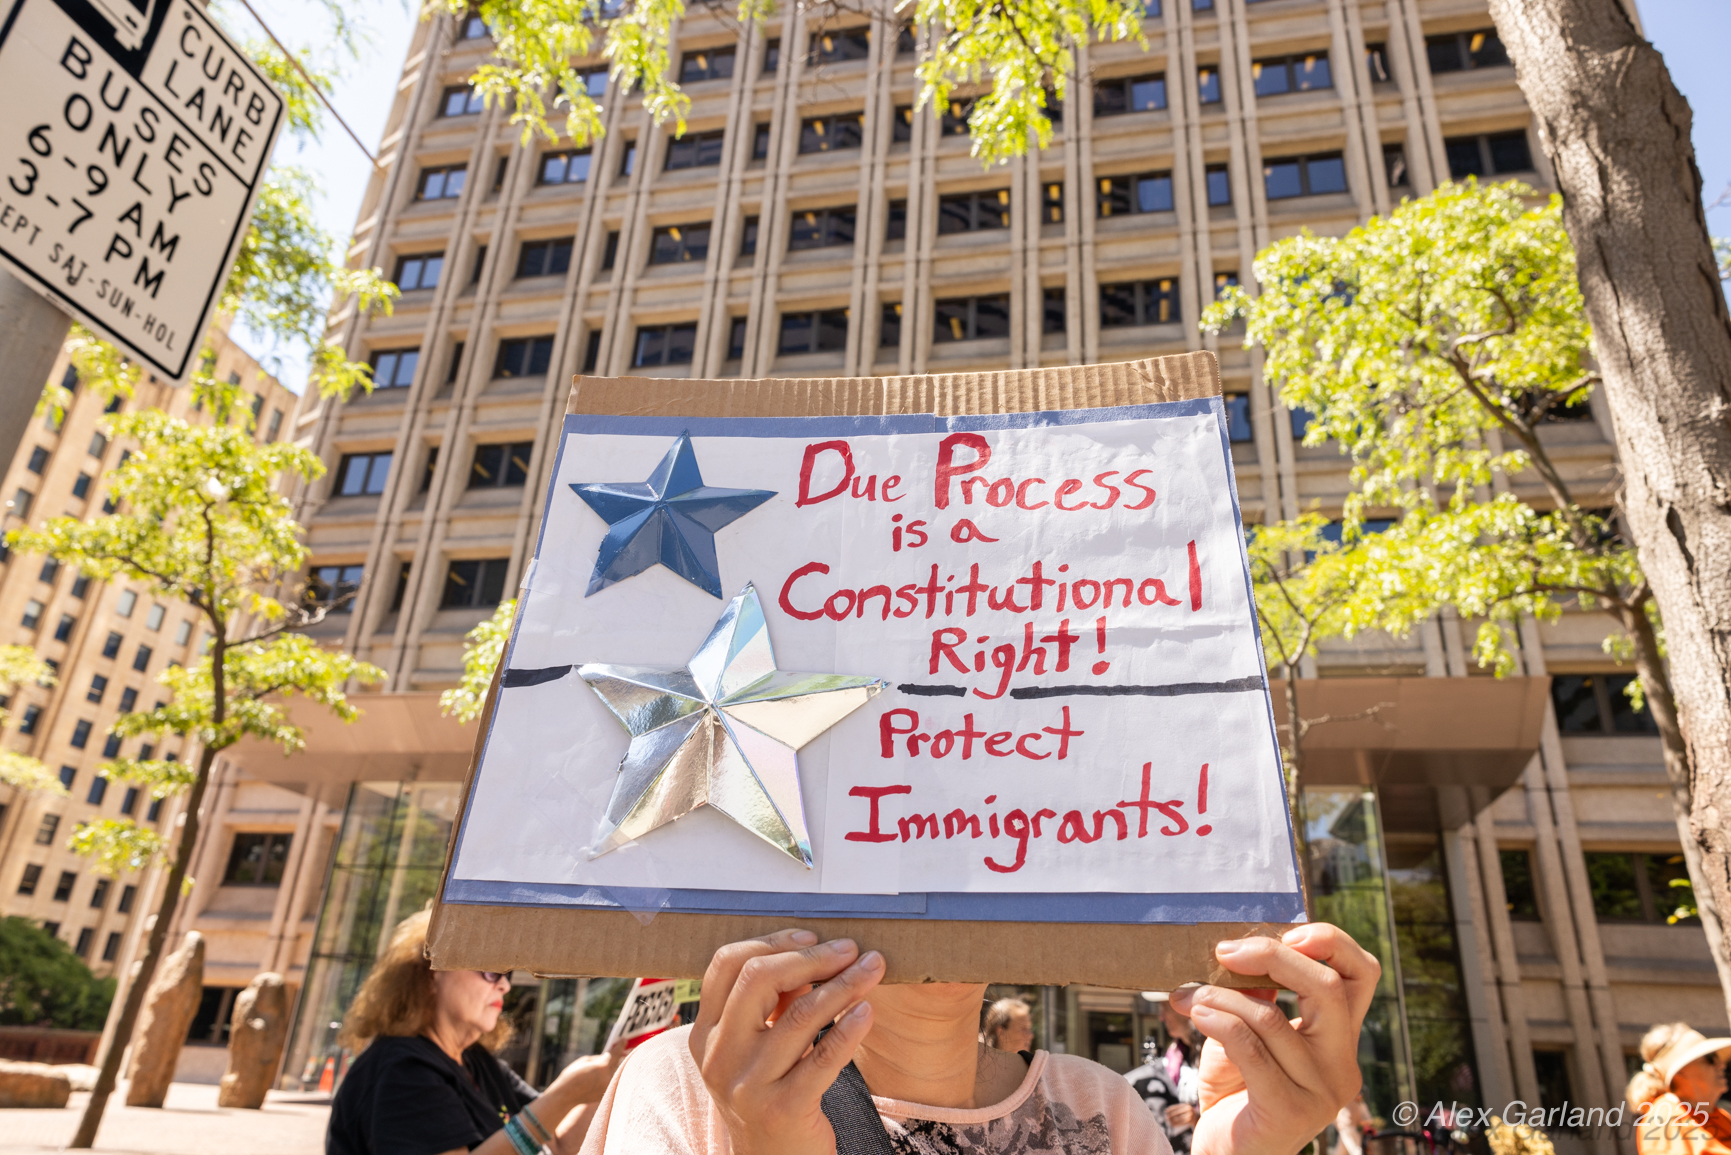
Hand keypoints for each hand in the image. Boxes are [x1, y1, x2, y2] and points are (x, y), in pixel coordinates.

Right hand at [554, 1038, 627, 1103]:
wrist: (565, 1097)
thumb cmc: (571, 1076)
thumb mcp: (584, 1061)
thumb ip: (597, 1059)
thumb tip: (606, 1058)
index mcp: (602, 1067)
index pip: (615, 1054)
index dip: (620, 1046)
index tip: (624, 1040)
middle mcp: (607, 1078)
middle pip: (617, 1064)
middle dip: (619, 1056)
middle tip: (623, 1047)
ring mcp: (607, 1087)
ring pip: (614, 1073)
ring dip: (615, 1067)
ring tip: (614, 1060)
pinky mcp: (605, 1094)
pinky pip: (610, 1081)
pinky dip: (610, 1076)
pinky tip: (607, 1072)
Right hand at [688, 928, 886, 1154]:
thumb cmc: (769, 1093)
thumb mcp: (756, 1048)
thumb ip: (772, 1003)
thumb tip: (812, 951)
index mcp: (706, 1033)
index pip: (726, 965)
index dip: (772, 942)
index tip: (811, 936)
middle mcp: (719, 1056)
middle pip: (758, 979)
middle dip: (812, 957)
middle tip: (850, 949)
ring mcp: (748, 1084)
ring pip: (800, 1015)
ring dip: (844, 985)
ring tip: (872, 969)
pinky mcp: (783, 1109)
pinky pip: (823, 1058)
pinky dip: (850, 1029)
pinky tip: (868, 1011)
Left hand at [1166, 1103, 1199, 1128]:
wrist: (1201, 1120)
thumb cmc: (1191, 1115)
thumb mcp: (1186, 1110)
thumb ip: (1179, 1110)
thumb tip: (1167, 1111)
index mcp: (1186, 1105)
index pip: (1177, 1106)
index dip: (1170, 1109)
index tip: (1165, 1111)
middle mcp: (1189, 1108)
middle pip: (1177, 1112)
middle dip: (1171, 1115)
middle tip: (1166, 1117)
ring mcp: (1191, 1114)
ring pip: (1179, 1118)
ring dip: (1173, 1120)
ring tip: (1169, 1122)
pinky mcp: (1191, 1120)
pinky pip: (1182, 1122)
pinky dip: (1177, 1124)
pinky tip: (1173, 1125)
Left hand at [1171, 924, 1378, 1154]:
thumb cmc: (1237, 1093)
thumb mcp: (1250, 1035)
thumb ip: (1258, 997)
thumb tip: (1242, 949)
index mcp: (1339, 1039)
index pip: (1361, 975)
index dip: (1331, 943)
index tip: (1287, 931)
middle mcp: (1341, 1065)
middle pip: (1327, 987)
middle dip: (1273, 956)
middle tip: (1226, 951)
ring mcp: (1320, 1091)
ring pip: (1272, 1017)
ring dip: (1221, 996)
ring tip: (1191, 995)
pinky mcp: (1289, 1111)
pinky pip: (1250, 1047)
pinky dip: (1217, 1021)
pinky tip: (1196, 1013)